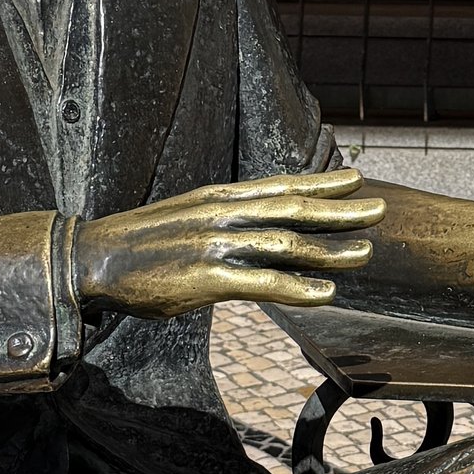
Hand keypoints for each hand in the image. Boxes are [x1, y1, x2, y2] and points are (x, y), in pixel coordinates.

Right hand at [73, 170, 382, 317]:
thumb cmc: (140, 246)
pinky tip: (326, 294)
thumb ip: (222, 221)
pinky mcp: (206, 278)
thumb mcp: (186, 219)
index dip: (320, 183)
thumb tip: (254, 229)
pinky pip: (263, 283)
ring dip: (329, 250)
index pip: (279, 185)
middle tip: (380, 208)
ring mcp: (215, 244)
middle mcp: (222, 214)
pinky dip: (298, 288)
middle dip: (340, 210)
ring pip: (286, 243)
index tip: (355, 179)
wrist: (93, 260)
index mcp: (217, 198)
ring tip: (364, 254)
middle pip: (292, 208)